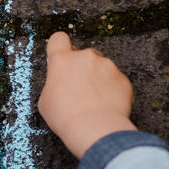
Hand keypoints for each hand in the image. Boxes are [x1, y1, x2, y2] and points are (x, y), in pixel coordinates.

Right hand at [38, 32, 134, 159]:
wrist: (95, 129)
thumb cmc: (66, 118)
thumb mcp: (46, 101)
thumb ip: (53, 84)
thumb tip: (59, 84)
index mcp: (62, 61)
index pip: (58, 39)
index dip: (59, 47)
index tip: (61, 56)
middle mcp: (85, 57)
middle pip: (83, 54)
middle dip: (82, 67)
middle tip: (79, 88)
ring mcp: (106, 66)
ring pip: (101, 67)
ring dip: (98, 78)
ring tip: (94, 100)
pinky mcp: (122, 78)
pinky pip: (115, 80)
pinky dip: (112, 89)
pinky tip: (106, 105)